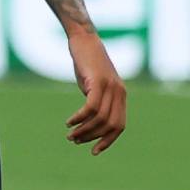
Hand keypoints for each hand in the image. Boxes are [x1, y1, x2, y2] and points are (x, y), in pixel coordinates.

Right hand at [64, 23, 127, 152]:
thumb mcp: (94, 84)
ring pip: (100, 118)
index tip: (94, 151)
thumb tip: (91, 121)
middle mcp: (119, 92)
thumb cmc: (87, 61)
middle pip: (110, 125)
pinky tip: (69, 122)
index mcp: (120, 95)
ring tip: (70, 135)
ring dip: (83, 130)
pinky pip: (91, 107)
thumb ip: (97, 100)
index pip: (119, 126)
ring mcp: (110, 86)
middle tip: (75, 140)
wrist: (83, 38)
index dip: (108, 141)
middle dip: (92, 137)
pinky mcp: (98, 81)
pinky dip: (79, 118)